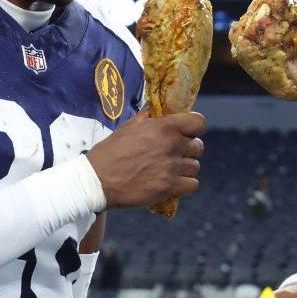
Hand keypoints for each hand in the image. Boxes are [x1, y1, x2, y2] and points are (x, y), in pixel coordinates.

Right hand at [87, 109, 205, 208]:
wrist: (97, 180)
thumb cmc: (110, 152)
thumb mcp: (127, 128)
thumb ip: (146, 119)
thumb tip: (154, 110)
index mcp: (163, 127)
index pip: (198, 123)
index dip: (194, 128)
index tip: (187, 133)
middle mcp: (172, 145)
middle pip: (198, 147)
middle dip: (188, 150)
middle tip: (174, 155)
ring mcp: (172, 167)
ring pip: (195, 167)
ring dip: (185, 169)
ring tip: (170, 171)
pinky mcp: (170, 187)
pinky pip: (193, 185)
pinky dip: (186, 185)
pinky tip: (173, 183)